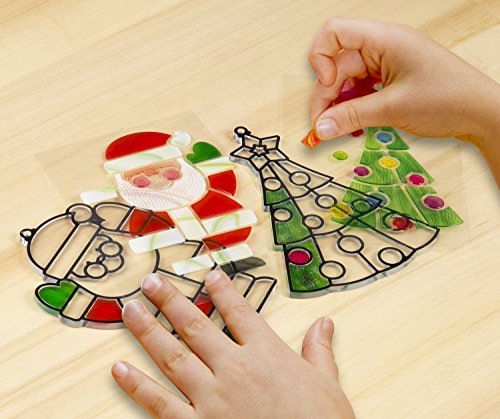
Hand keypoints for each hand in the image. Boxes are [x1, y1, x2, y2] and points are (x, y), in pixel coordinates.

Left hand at [112, 271, 354, 417]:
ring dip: (148, 331)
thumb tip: (324, 323)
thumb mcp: (328, 385)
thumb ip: (319, 351)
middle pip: (195, 325)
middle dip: (170, 301)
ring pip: (173, 356)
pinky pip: (161, 404)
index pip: (239, 311)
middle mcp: (234, 368)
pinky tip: (119, 370)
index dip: (222, 290)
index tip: (209, 276)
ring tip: (130, 310)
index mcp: (266, 354)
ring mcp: (212, 397)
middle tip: (151, 282)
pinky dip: (138, 386)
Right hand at [308, 18, 499, 182]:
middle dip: (327, 95)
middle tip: (322, 126)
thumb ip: (352, 117)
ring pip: (348, 79)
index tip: (327, 88)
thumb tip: (321, 127)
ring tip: (338, 128)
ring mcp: (387, 63)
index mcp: (385, 40)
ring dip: (339, 104)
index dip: (321, 59)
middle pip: (338, 64)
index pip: (335, 33)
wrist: (481, 113)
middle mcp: (383, 47)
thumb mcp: (393, 109)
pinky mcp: (391, 80)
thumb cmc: (449, 99)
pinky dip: (353, 106)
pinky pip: (361, 89)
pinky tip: (353, 123)